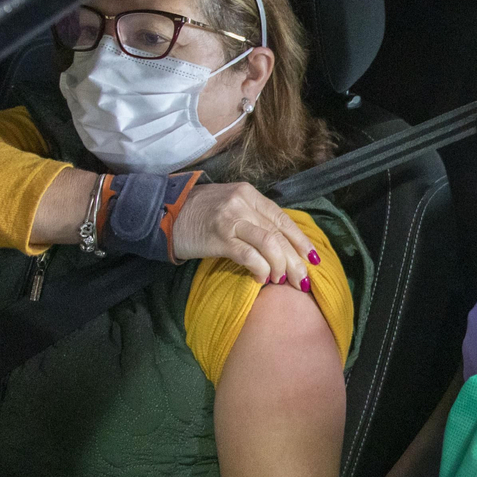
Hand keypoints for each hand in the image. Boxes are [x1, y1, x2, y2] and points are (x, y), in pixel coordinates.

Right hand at [171, 181, 319, 287]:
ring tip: (284, 282)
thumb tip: (279, 243)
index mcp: (249, 194)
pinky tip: (263, 279)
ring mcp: (231, 219)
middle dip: (296, 259)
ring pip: (269, 243)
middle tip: (304, 280)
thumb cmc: (198, 214)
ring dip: (282, 266)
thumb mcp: (229, 205)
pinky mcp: (219, 237)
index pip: (283, 218)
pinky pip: (249, 255)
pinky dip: (260, 269)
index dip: (300, 240)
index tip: (313, 258)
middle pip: (279, 233)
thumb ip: (253, 217)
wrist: (163, 213)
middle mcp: (243, 203)